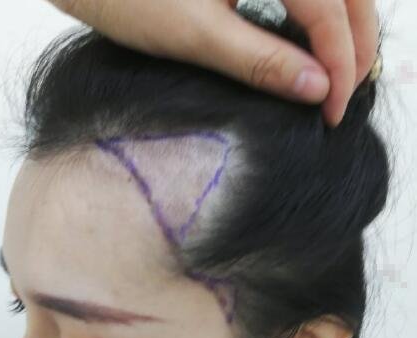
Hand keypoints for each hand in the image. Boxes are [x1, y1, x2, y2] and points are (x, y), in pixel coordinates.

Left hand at [45, 0, 378, 127]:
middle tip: (340, 99)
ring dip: (344, 31)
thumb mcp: (198, 36)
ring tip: (336, 79)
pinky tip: (313, 49)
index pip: (331, 11)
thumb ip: (261, 61)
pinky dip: (320, 19)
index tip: (332, 111)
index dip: (341, 64)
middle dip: (354, 47)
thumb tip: (316, 90)